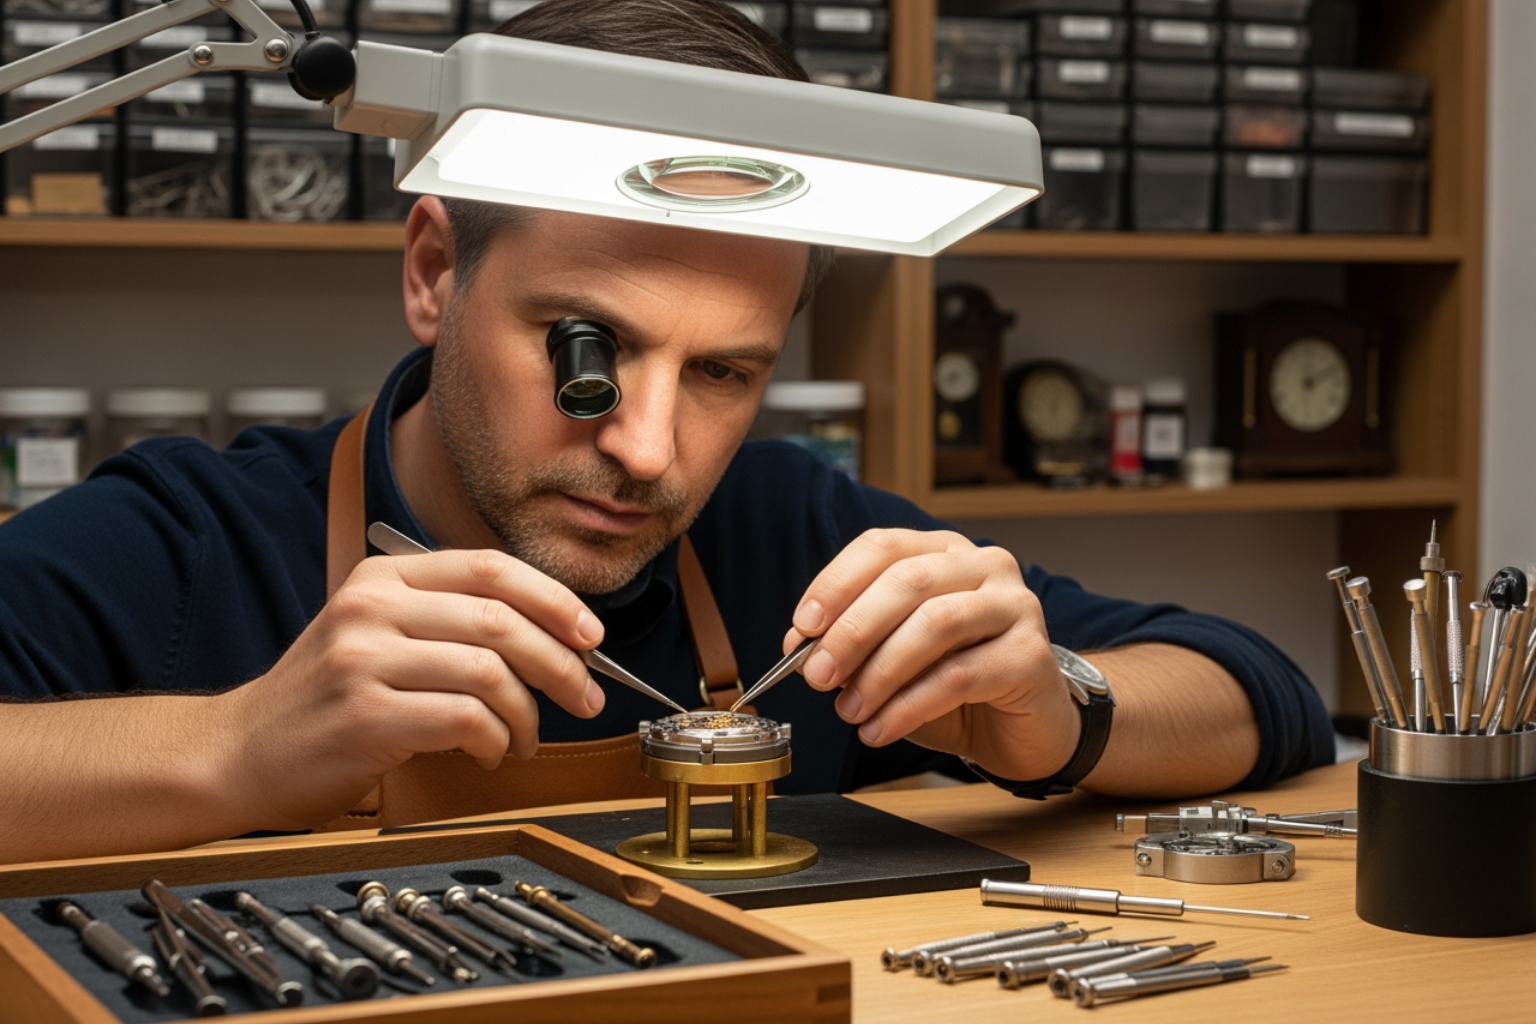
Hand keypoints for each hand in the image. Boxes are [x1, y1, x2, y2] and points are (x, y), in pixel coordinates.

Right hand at [216, 548, 606, 829]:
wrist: (238, 752)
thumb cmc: (325, 700)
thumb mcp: (377, 633)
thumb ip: (450, 621)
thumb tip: (554, 634)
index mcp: (384, 577)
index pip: (492, 568)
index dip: (555, 599)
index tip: (592, 634)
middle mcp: (372, 608)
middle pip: (502, 620)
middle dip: (562, 663)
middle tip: (585, 696)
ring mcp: (364, 660)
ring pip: (490, 672)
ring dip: (528, 713)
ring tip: (524, 738)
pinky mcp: (365, 716)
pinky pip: (466, 719)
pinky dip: (495, 740)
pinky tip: (489, 752)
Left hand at [785, 529, 1079, 780]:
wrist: (1021, 732)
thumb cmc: (955, 689)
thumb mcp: (892, 659)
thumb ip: (852, 644)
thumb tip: (800, 644)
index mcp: (944, 552)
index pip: (882, 547)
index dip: (836, 583)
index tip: (803, 627)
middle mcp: (985, 566)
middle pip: (907, 580)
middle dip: (852, 631)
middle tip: (817, 675)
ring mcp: (1015, 606)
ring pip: (935, 623)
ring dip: (879, 672)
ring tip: (849, 711)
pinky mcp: (1030, 655)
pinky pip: (958, 676)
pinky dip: (907, 706)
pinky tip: (880, 729)